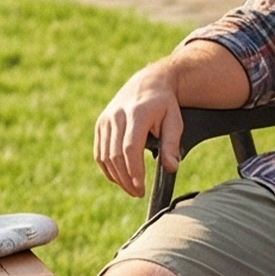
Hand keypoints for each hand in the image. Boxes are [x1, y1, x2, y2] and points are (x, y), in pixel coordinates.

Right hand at [94, 67, 182, 199]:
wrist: (148, 83)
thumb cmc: (164, 105)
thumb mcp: (175, 121)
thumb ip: (172, 144)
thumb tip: (171, 168)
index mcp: (136, 113)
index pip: (130, 148)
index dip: (134, 170)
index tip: (141, 187)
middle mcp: (117, 115)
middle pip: (115, 154)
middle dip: (125, 178)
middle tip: (136, 193)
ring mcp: (105, 120)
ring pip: (105, 155)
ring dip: (116, 176)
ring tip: (130, 188)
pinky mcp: (100, 124)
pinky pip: (99, 152)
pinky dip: (107, 168)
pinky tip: (119, 178)